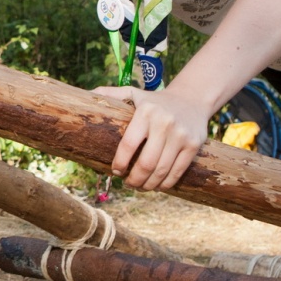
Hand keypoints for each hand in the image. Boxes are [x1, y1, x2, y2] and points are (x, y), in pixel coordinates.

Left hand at [94, 85, 209, 190]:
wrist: (192, 98)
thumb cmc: (155, 101)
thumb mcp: (133, 93)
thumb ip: (110, 93)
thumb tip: (86, 93)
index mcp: (145, 112)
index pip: (128, 144)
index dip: (120, 163)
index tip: (116, 171)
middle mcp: (164, 123)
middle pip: (146, 163)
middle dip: (134, 179)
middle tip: (127, 184)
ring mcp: (181, 135)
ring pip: (162, 170)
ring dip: (149, 185)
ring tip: (140, 187)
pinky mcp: (194, 145)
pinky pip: (178, 171)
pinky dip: (166, 184)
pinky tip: (157, 185)